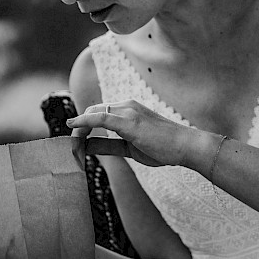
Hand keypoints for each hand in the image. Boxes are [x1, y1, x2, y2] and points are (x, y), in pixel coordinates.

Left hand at [67, 100, 200, 167]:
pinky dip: (84, 122)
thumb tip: (88, 147)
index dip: (83, 129)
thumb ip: (108, 146)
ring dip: (78, 132)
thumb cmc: (163, 148)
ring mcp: (128, 111)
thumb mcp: (129, 148)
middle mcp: (126, 106)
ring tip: (73, 151)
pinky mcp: (130, 121)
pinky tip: (72, 127)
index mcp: (128, 110)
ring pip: (93, 115)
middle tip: (73, 152)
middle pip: (91, 113)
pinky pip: (100, 118)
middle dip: (77, 131)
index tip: (76, 146)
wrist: (186, 146)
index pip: (97, 115)